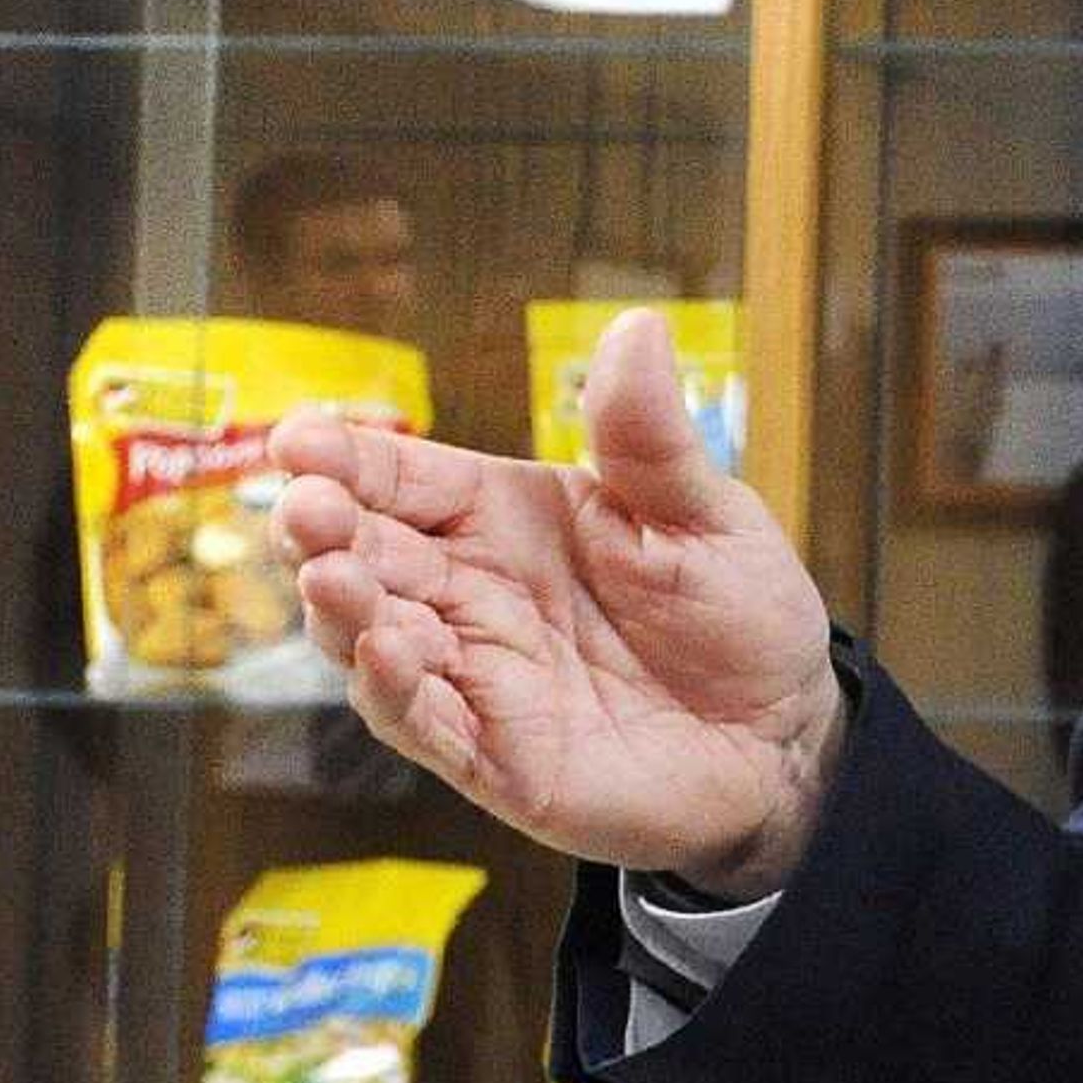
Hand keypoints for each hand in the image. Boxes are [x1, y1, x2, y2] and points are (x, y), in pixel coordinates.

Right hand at [270, 307, 844, 897]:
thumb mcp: (704, 514)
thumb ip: (650, 436)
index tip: (298, 439)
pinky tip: (385, 653)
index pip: (407, 478)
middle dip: (323, 527)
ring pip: (371, 638)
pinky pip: (424, 723)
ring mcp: (477, 675)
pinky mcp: (495, 757)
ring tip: (328, 573)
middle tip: (304, 505)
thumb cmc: (737, 613)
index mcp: (510, 518)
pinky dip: (394, 691)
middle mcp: (474, 593)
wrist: (784, 733)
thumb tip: (637, 325)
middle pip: (368, 553)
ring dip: (340, 608)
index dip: (348, 459)